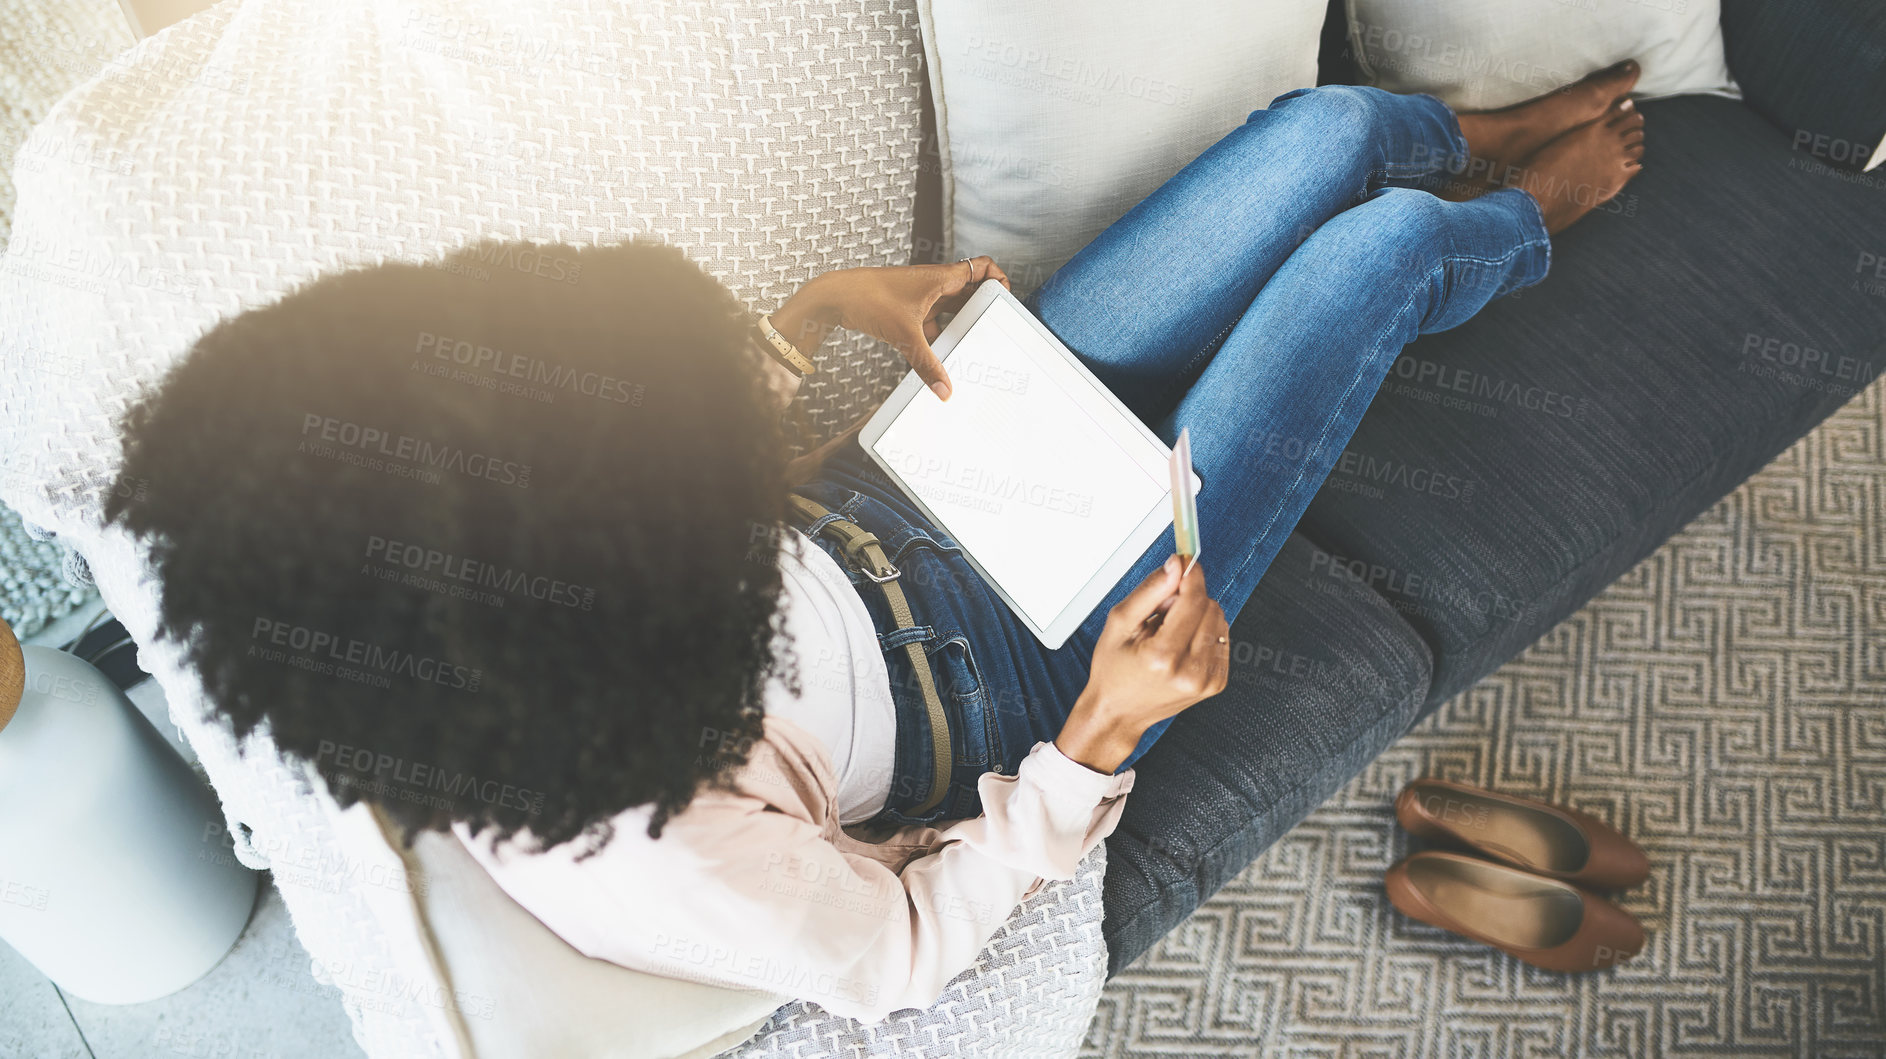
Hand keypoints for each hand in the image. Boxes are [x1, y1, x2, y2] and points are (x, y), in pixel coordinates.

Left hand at [770, 257, 1010, 400]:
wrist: (833, 297)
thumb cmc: (868, 300)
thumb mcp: (905, 337)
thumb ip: (927, 365)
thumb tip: (945, 391)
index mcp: (940, 278)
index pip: (982, 266)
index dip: (999, 279)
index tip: (1006, 300)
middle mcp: (933, 283)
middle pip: (971, 290)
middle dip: (984, 307)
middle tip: (996, 327)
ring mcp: (920, 295)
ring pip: (951, 306)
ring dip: (961, 321)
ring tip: (974, 342)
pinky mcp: (907, 308)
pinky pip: (933, 320)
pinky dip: (939, 333)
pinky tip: (941, 353)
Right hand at [1054, 556, 1229, 773]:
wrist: (1119, 712)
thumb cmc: (1114, 670)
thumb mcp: (1120, 623)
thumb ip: (1150, 591)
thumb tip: (1176, 565)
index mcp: (1163, 656)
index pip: (1193, 600)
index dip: (1191, 576)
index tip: (1185, 563)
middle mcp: (1190, 671)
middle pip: (1210, 608)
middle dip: (1188, 599)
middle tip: (1162, 612)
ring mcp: (1207, 680)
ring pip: (1219, 621)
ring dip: (1197, 616)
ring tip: (1169, 633)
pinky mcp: (1217, 683)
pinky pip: (1221, 639)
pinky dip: (1203, 634)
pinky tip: (1181, 645)